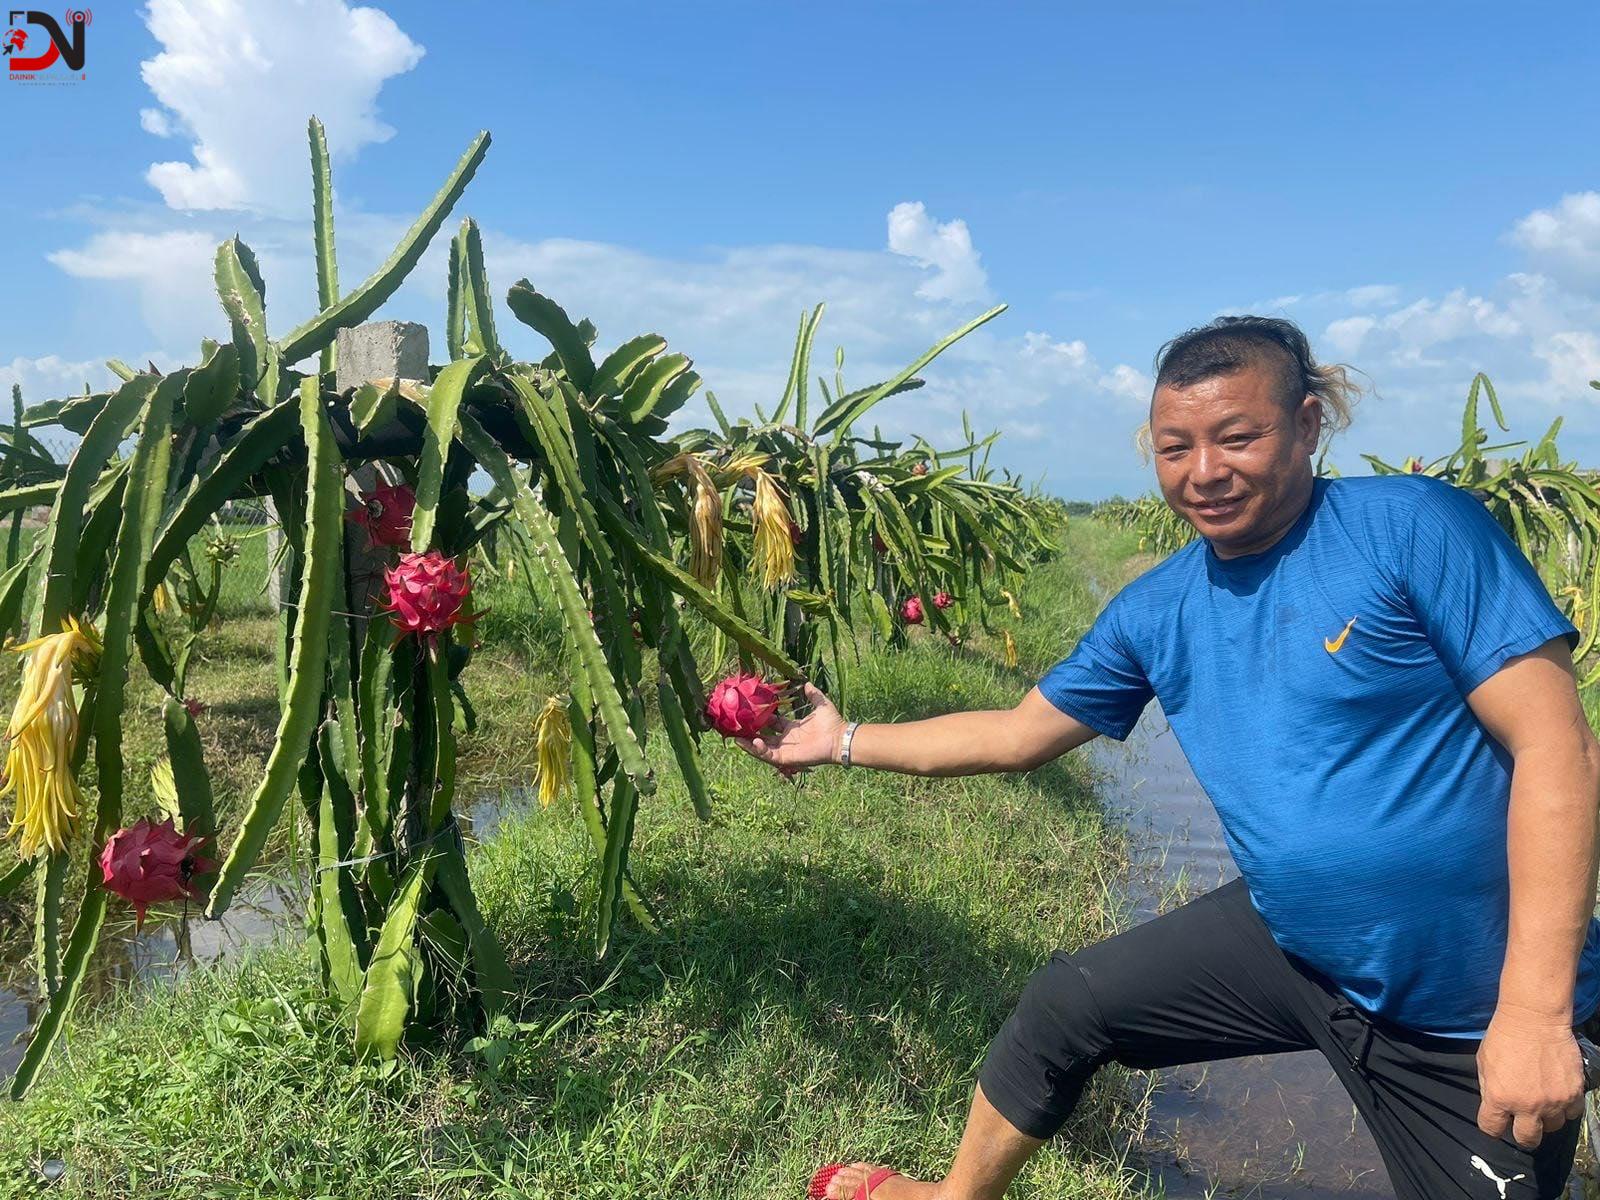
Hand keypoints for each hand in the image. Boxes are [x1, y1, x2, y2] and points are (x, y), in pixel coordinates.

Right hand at [735, 682, 845, 773]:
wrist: (839, 737)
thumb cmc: (832, 723)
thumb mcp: (821, 705)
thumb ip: (813, 694)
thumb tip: (807, 683)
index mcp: (791, 728)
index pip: (771, 723)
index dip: (761, 719)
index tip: (749, 712)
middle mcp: (786, 740)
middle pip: (762, 737)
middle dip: (750, 733)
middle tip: (737, 727)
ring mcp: (785, 749)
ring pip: (762, 748)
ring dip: (749, 744)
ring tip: (737, 738)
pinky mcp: (786, 758)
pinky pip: (769, 755)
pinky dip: (760, 750)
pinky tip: (754, 741)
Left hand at [1476, 1005, 1585, 1148]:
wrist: (1534, 1020)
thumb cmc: (1504, 1037)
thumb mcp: (1484, 1063)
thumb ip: (1489, 1089)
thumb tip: (1495, 1106)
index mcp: (1499, 1098)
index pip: (1492, 1128)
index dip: (1492, 1128)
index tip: (1495, 1124)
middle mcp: (1527, 1105)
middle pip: (1527, 1139)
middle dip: (1523, 1136)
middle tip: (1522, 1127)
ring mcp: (1553, 1102)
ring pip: (1552, 1127)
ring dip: (1546, 1120)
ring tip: (1541, 1105)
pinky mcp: (1573, 1094)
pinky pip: (1572, 1113)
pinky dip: (1565, 1108)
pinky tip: (1557, 1096)